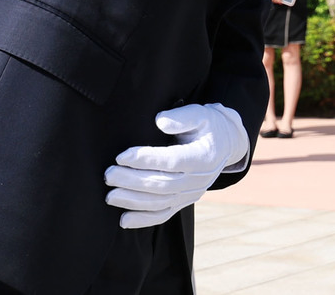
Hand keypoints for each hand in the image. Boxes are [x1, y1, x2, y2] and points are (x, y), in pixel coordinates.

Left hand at [104, 103, 247, 228]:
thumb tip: (160, 121)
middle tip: (109, 175)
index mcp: (204, 156)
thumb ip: (182, 117)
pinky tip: (124, 220)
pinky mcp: (184, 201)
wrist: (225, 145)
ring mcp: (192, 193)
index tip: (122, 156)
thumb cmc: (208, 126)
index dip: (146, 160)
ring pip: (160, 202)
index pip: (172, 161)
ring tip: (110, 195)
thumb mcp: (201, 114)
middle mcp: (199, 179)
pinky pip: (163, 215)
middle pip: (162, 184)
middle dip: (132, 181)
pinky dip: (143, 220)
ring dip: (133, 201)